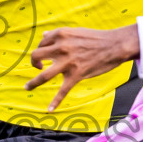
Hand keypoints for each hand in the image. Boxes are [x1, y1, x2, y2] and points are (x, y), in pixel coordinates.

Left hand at [25, 25, 139, 111]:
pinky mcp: (76, 75)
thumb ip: (58, 35)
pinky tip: (49, 109)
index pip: (41, 44)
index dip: (41, 50)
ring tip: (27, 87)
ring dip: (32, 83)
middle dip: (33, 63)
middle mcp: (61, 48)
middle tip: (38, 68)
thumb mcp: (75, 31)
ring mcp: (68, 62)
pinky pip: (62, 91)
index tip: (45, 56)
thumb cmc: (96, 38)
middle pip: (36, 56)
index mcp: (60, 35)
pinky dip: (55, 102)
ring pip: (43, 75)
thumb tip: (43, 35)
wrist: (115, 45)